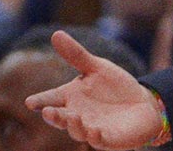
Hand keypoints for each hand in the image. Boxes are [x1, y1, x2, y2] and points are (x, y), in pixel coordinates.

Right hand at [24, 30, 163, 149]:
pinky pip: (99, 141)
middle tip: (48, 111)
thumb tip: (55, 33)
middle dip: (54, 116)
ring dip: (73, 125)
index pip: (51, 98)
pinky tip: (95, 131)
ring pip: (77, 131)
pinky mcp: (108, 139)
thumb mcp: (98, 68)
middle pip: (61, 118)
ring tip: (72, 117)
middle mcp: (77, 115)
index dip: (41, 100)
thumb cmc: (116, 87)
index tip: (30, 101)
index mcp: (71, 97)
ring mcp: (91, 129)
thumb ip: (76, 55)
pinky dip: (95, 137)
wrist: (142, 104)